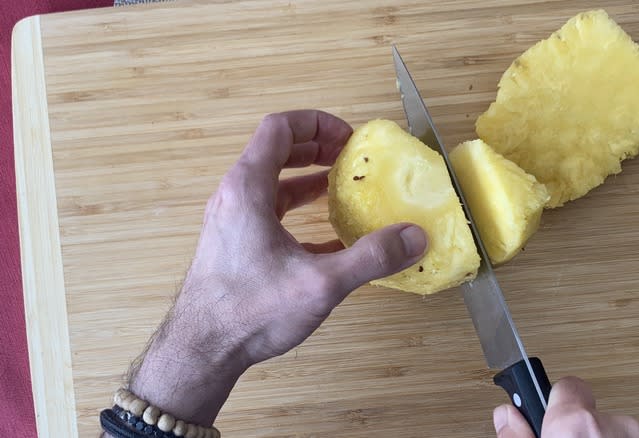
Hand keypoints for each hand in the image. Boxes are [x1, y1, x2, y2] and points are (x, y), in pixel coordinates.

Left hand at [126, 110, 427, 426]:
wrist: (200, 352)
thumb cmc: (249, 312)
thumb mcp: (320, 283)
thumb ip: (370, 257)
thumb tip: (414, 237)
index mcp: (248, 188)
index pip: (279, 128)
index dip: (317, 123)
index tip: (349, 138)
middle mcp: (234, 197)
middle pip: (275, 150)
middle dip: (316, 147)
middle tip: (350, 156)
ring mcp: (232, 222)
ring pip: (272, 183)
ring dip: (307, 178)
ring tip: (341, 186)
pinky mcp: (235, 247)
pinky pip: (270, 215)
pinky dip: (298, 212)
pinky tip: (329, 236)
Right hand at [493, 377, 638, 437]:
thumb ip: (517, 436)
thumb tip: (506, 415)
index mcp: (576, 423)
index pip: (566, 385)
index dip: (551, 401)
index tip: (542, 412)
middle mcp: (613, 425)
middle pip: (588, 410)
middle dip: (575, 426)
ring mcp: (636, 437)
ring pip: (609, 429)